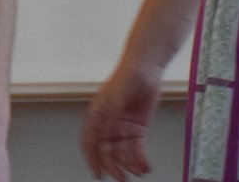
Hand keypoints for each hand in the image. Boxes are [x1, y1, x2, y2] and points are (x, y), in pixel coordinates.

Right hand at [81, 62, 162, 180]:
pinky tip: (146, 166)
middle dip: (114, 167)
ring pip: (123, 153)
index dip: (92, 159)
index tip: (97, 174)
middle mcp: (108, 124)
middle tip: (122, 179)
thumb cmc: (128, 76)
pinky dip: (141, 159)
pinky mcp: (138, 129)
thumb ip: (111, 116)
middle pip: (107, 151)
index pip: (90, 142)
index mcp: (97, 115)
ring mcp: (123, 127)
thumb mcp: (117, 96)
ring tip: (140, 171)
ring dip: (130, 164)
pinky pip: (137, 149)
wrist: (147, 67)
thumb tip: (106, 136)